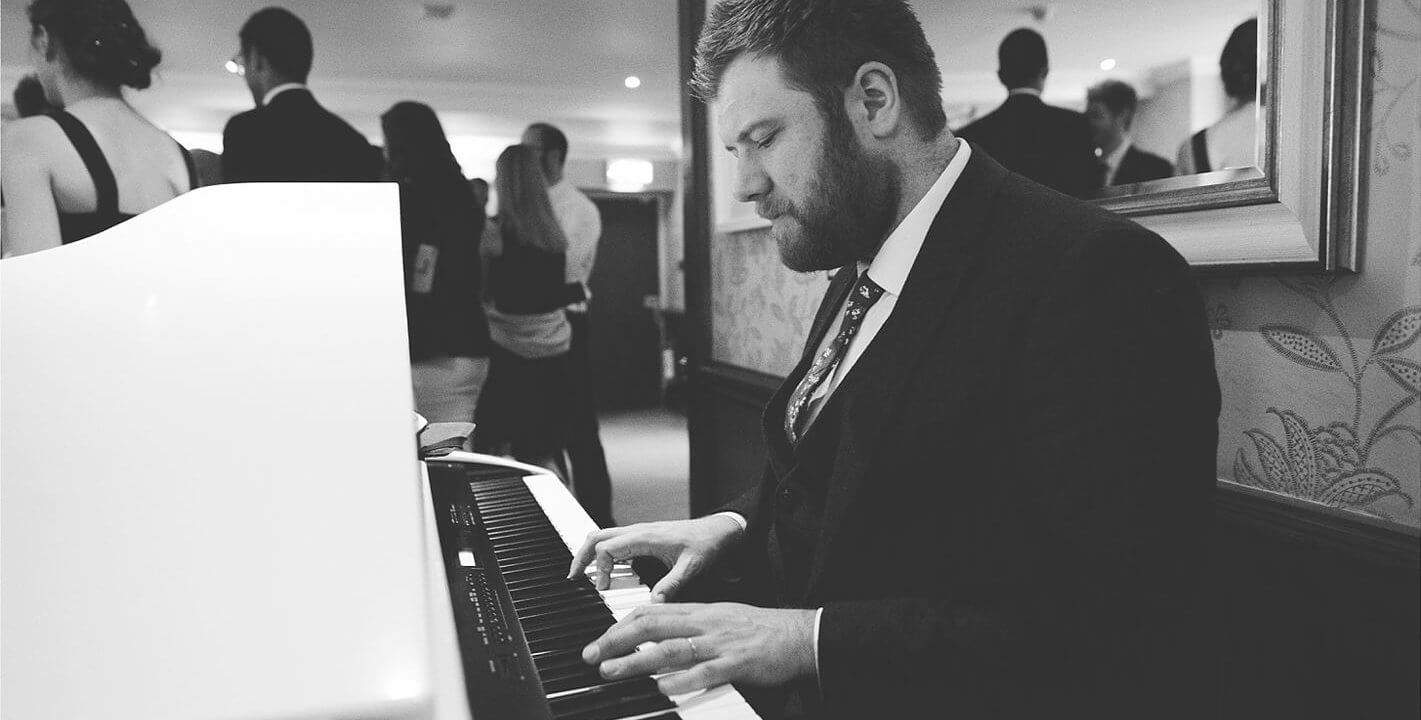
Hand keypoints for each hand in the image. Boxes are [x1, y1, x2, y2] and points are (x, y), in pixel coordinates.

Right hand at [568, 515, 742, 600]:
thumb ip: (672, 584)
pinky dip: (602, 552)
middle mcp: (640, 531)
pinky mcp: (644, 536)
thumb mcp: (692, 567)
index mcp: (646, 537)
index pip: (608, 547)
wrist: (720, 530)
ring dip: (589, 552)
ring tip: (580, 573)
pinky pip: (615, 540)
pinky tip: (604, 569)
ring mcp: (640, 532)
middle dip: (581, 555)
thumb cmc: (707, 544)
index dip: (601, 568)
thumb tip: (654, 603)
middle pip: (598, 536)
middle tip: (572, 577)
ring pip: (604, 536)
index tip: (603, 587)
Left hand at [582, 602, 816, 694]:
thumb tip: (658, 636)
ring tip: (611, 670)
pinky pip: (704, 672)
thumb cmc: (760, 630)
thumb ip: (690, 626)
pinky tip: (661, 687)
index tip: (600, 640)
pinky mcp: (737, 664)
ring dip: (637, 660)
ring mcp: (720, 644)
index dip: (620, 625)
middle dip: (616, 640)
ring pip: (671, 649)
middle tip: (591, 655)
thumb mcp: (720, 619)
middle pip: (652, 626)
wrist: (801, 635)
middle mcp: (705, 624)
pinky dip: (681, 680)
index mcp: (700, 612)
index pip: (651, 612)